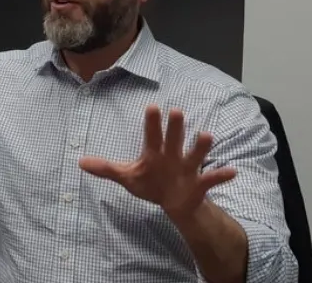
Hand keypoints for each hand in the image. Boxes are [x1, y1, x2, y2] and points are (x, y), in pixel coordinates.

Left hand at [78, 105, 236, 217]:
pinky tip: (231, 171)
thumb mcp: (127, 177)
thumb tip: (80, 162)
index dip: (151, 123)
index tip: (151, 107)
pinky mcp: (199, 184)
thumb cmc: (150, 183)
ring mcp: (187, 168)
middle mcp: (172, 156)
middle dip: (175, 127)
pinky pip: (212, 179)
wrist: (174, 203)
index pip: (151, 135)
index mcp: (154, 153)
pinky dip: (221, 175)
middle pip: (174, 139)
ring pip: (195, 154)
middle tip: (177, 111)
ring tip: (207, 135)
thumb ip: (106, 169)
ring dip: (201, 146)